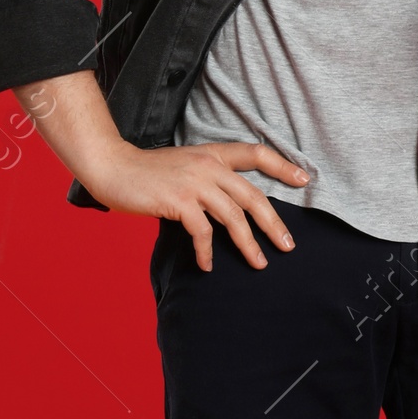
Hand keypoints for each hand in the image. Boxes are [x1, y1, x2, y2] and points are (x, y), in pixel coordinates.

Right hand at [81, 137, 310, 270]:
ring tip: (259, 264)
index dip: (283, 166)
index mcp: (212, 154)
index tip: (305, 180)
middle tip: (287, 246)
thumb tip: (232, 208)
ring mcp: (194, 183)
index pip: (256, 153)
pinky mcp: (179, 201)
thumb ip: (209, 180)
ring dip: (249, 245)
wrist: (112, 168)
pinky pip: (203, 232)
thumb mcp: (185, 166)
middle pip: (253, 196)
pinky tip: (207, 265)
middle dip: (274, 224)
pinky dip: (207, 252)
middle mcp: (209, 166)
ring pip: (234, 217)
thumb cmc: (147, 173)